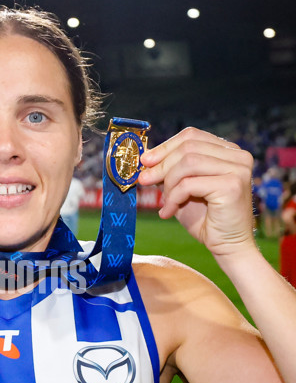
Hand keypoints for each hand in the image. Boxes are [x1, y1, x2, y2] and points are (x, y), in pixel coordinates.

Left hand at [138, 127, 254, 260]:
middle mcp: (238, 156)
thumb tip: (146, 160)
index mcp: (228, 151)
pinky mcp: (233, 185)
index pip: (191, 136)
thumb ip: (170, 172)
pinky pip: (189, 184)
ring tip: (164, 202)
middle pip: (188, 147)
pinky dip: (173, 198)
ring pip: (188, 162)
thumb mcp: (182, 189)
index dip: (165, 146)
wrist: (227, 246)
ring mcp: (238, 169)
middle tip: (144, 180)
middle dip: (161, 164)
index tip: (145, 161)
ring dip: (168, 183)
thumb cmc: (205, 219)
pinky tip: (168, 212)